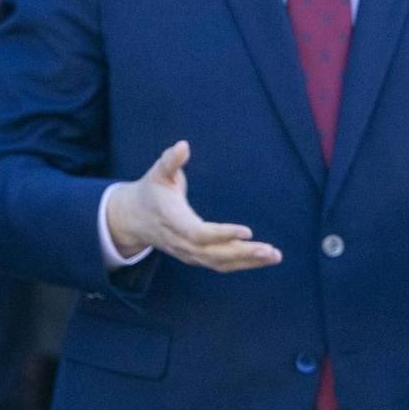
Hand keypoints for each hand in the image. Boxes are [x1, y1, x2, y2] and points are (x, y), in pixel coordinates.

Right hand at [103, 141, 279, 269]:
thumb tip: (182, 145)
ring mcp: (188, 253)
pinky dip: (243, 264)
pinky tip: (264, 259)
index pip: (198, 233)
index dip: (222, 234)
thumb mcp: (157, 173)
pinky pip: (221, 264)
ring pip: (220, 262)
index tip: (247, 231)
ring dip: (248, 261)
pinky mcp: (196, 257)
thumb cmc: (151, 191)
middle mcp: (181, 242)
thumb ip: (170, 161)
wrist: (134, 220)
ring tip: (274, 256)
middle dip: (243, 253)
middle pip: (214, 253)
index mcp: (173, 221)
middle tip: (270, 250)